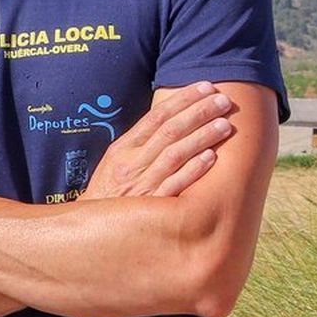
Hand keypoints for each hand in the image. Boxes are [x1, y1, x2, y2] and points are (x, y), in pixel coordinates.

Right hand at [81, 81, 233, 200]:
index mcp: (123, 149)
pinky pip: (175, 184)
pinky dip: (193, 169)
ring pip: (175, 153)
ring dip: (201, 136)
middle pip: (169, 130)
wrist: (91, 229)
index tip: (205, 86)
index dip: (182, 100)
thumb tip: (168, 122)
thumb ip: (138, 145)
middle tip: (223, 100)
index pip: (156, 116)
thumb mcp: (114, 164)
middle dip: (198, 112)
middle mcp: (133, 163)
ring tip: (225, 124)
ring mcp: (143, 184)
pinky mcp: (153, 205)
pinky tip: (211, 157)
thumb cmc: (109, 194)